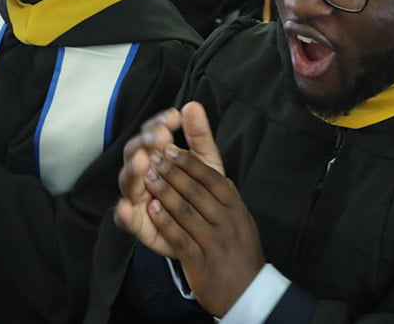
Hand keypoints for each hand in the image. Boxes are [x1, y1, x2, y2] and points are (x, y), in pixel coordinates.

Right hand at [114, 103, 229, 259]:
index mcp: (157, 156)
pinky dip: (124, 214)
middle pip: (134, 153)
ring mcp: (139, 199)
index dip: (158, 123)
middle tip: (160, 136)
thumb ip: (198, 135)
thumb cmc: (204, 192)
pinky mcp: (139, 226)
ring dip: (133, 171)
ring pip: (127, 182)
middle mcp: (143, 175)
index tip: (174, 117)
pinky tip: (127, 208)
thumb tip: (193, 105)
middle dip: (146, 143)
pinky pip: (126, 220)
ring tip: (143, 162)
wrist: (213, 232)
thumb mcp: (206, 162)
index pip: (150, 134)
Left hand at [139, 102, 262, 315]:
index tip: (166, 144)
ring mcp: (215, 241)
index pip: (210, 176)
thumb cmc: (233, 237)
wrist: (247, 287)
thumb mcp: (228, 200)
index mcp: (233, 202)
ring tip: (147, 177)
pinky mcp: (201, 261)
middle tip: (150, 156)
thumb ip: (206, 154)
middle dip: (171, 171)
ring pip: (187, 212)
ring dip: (165, 192)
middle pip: (197, 190)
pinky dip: (166, 222)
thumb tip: (191, 106)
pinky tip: (152, 209)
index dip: (186, 159)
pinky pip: (182, 238)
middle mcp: (227, 219)